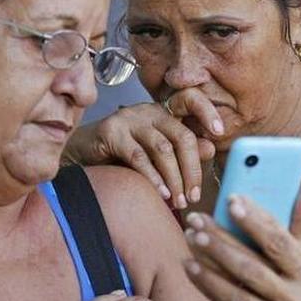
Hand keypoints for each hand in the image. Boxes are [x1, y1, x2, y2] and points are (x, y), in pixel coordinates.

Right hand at [65, 95, 217, 209]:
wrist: (81, 154)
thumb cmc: (120, 153)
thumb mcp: (156, 153)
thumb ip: (183, 151)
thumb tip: (210, 148)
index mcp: (162, 111)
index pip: (190, 99)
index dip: (207, 111)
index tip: (220, 132)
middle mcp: (148, 110)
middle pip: (181, 136)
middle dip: (192, 169)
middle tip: (194, 195)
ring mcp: (129, 119)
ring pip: (162, 149)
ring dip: (174, 179)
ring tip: (179, 201)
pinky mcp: (112, 132)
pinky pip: (139, 157)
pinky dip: (153, 178)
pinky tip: (161, 193)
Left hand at [181, 191, 300, 300]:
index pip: (279, 243)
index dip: (254, 221)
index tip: (232, 200)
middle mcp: (296, 299)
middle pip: (250, 267)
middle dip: (219, 243)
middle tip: (195, 224)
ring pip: (236, 295)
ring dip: (208, 274)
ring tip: (187, 253)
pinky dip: (214, 298)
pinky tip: (197, 279)